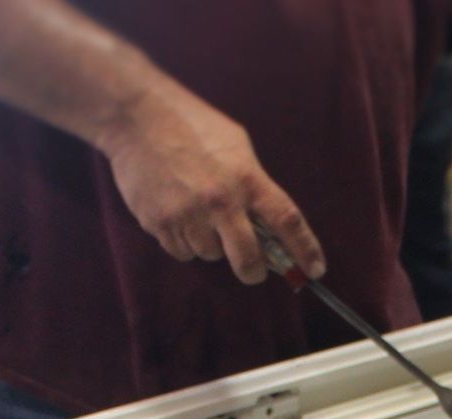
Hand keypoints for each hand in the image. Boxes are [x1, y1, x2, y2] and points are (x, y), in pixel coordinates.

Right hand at [100, 87, 324, 285]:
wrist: (136, 115)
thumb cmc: (192, 126)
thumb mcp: (236, 145)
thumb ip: (253, 183)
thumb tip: (268, 222)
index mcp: (246, 178)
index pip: (286, 221)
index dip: (305, 250)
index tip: (315, 270)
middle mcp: (220, 201)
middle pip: (248, 259)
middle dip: (253, 271)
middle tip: (253, 271)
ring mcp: (188, 214)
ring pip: (210, 255)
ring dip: (210, 244)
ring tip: (198, 214)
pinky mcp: (159, 222)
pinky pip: (180, 250)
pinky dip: (183, 241)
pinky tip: (177, 213)